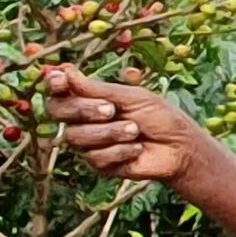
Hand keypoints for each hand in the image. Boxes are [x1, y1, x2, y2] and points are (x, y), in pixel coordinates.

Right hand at [44, 67, 213, 185]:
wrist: (180, 148)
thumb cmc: (160, 117)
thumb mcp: (132, 97)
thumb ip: (98, 88)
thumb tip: (64, 70)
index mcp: (89, 100)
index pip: (59, 92)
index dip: (55, 85)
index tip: (61, 79)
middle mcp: (82, 121)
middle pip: (58, 112)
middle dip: (84, 109)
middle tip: (111, 109)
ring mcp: (88, 145)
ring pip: (76, 136)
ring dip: (110, 132)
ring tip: (135, 130)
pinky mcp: (99, 165)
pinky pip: (95, 157)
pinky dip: (120, 150)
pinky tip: (137, 149)